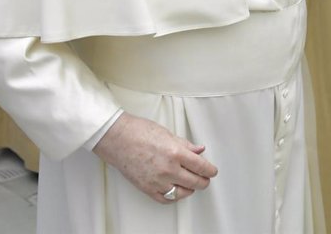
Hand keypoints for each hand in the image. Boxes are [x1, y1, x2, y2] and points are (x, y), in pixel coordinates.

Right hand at [92, 113, 217, 204]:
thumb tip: (200, 150)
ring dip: (190, 189)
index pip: (201, 167)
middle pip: (195, 182)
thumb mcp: (168, 134)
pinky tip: (177, 191)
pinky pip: (165, 199)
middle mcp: (168, 169)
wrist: (118, 139)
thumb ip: (186, 145)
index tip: (212, 171)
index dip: (210, 170)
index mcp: (176, 153)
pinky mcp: (147, 188)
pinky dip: (174, 197)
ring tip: (192, 185)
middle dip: (203, 181)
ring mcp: (157, 181)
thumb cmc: (139, 132)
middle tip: (206, 178)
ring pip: (182, 193)